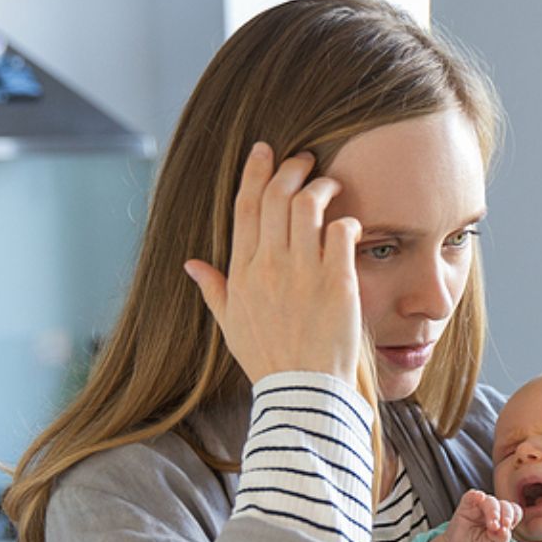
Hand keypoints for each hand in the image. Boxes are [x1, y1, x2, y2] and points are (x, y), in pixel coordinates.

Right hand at [183, 142, 363, 385]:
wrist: (303, 391)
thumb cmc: (269, 361)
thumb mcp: (231, 325)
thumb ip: (214, 290)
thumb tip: (191, 264)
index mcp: (242, 273)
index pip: (245, 207)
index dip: (255, 172)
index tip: (265, 150)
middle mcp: (269, 266)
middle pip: (276, 197)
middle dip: (292, 168)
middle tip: (306, 160)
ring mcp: (303, 273)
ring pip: (308, 206)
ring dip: (322, 187)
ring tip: (332, 185)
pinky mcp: (337, 283)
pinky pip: (341, 233)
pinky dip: (347, 220)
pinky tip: (351, 223)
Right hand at [423, 490, 521, 541]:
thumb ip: (502, 539)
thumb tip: (505, 530)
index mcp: (503, 518)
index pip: (514, 511)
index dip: (514, 517)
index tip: (508, 527)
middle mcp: (494, 510)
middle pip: (504, 505)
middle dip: (505, 515)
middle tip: (498, 528)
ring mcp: (480, 506)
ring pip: (490, 500)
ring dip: (493, 511)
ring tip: (492, 525)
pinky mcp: (466, 505)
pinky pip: (471, 495)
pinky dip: (476, 495)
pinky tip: (479, 497)